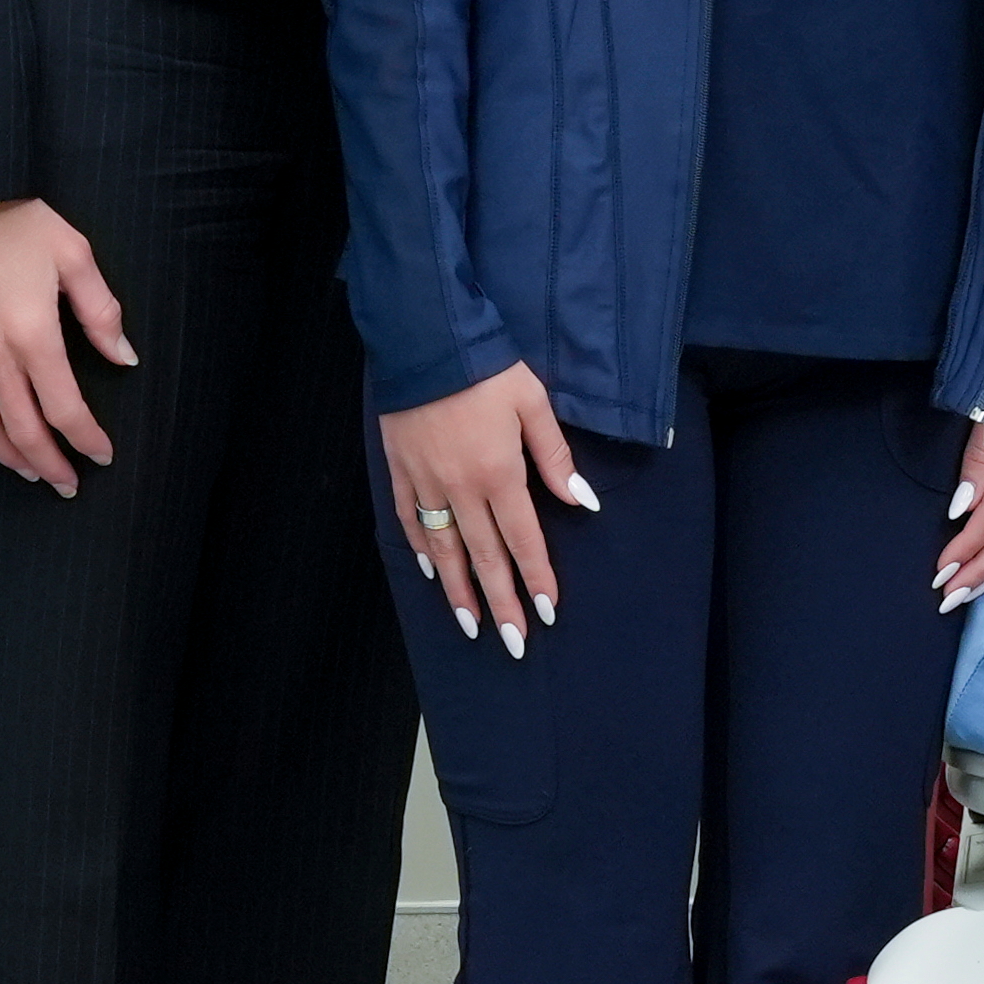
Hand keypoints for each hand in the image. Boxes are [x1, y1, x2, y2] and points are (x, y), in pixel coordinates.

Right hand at [0, 198, 128, 491]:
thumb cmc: (14, 221)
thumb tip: (123, 357)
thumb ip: (101, 312)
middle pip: (21, 428)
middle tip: (66, 484)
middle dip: (49, 462)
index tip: (101, 454)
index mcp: (33, 335)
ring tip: (27, 471)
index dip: (85, 438)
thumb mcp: (74, 255)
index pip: (64, 407)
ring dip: (5, 453)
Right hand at [381, 363, 596, 654]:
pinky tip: (431, 571)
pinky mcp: (400, 471)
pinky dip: (422, 549)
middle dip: (501, 602)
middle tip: (512, 642)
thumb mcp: (533, 404)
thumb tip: (583, 501)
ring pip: (445, 549)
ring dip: (458, 591)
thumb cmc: (488, 369)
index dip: (536, 578)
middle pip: (484, 557)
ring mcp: (426, 483)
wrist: (426, 341)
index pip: (523, 539)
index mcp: (499, 474)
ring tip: (471, 625)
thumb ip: (555, 456)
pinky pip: (410, 520)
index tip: (546, 613)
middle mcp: (462, 489)